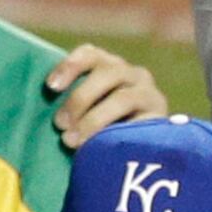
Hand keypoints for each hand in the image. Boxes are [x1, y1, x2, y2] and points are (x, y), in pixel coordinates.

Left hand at [46, 46, 168, 146]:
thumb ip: (72, 108)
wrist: (142, 157)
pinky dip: (117, 133)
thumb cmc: (100, 132)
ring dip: (94, 119)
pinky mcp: (160, 118)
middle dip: (79, 98)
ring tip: (73, 141)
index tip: (51, 87)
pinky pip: (139, 122)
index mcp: (111, 67)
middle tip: (60, 125)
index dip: (70, 66)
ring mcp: (149, 95)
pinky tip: (101, 146)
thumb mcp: (86, 114)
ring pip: (122, 98)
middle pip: (107, 73)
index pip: (91, 54)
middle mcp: (133, 74)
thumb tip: (52, 117)